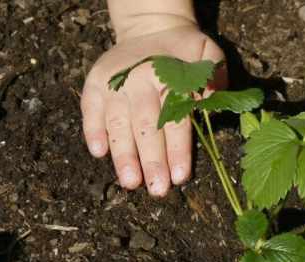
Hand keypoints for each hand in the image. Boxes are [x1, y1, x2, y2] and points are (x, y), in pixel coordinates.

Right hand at [81, 19, 225, 195]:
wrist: (153, 28)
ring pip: (118, 124)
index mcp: (168, 76)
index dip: (178, 150)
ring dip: (123, 156)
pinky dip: (93, 130)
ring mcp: (113, 82)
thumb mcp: (208, 55)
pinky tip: (99, 153)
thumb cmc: (185, 52)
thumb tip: (211, 102)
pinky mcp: (95, 83)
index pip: (175, 120)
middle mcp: (137, 79)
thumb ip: (214, 77)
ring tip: (130, 183)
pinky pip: (90, 109)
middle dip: (152, 161)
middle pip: (146, 127)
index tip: (180, 177)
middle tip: (157, 190)